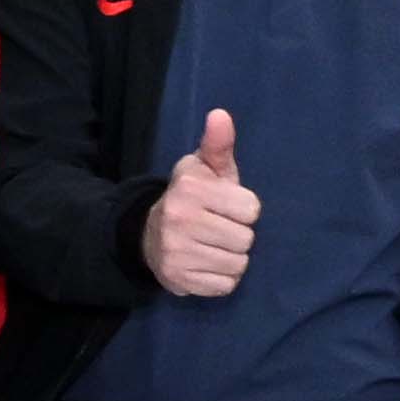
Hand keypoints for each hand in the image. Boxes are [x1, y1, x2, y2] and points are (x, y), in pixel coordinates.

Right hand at [143, 107, 257, 298]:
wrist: (148, 235)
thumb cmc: (191, 198)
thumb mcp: (203, 168)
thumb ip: (218, 144)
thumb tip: (221, 115)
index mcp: (190, 188)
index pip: (251, 210)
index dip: (243, 209)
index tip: (225, 207)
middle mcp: (179, 219)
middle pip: (246, 239)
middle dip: (238, 236)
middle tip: (218, 229)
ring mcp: (177, 251)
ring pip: (238, 264)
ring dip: (231, 258)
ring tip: (212, 247)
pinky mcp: (179, 279)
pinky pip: (225, 285)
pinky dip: (221, 278)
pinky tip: (206, 264)